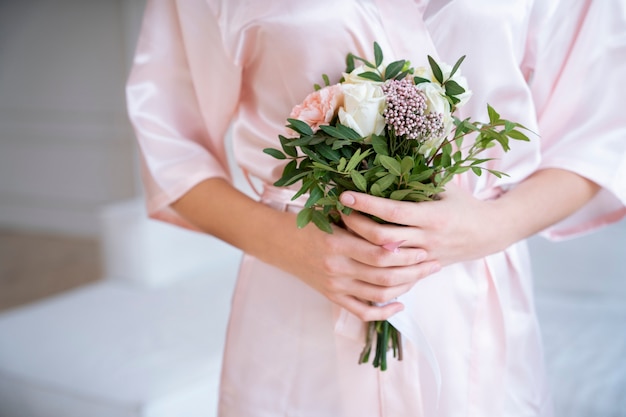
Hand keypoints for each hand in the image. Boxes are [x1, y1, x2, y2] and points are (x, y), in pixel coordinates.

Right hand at [270, 210, 439, 321]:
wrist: (278, 242)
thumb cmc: (306, 221)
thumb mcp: (330, 213)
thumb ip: (359, 219)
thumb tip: (397, 216)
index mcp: (337, 243)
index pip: (380, 253)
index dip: (406, 253)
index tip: (424, 246)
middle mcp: (337, 267)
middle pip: (385, 275)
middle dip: (414, 270)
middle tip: (433, 262)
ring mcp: (335, 285)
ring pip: (378, 293)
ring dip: (405, 287)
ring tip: (422, 277)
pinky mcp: (332, 296)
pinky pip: (362, 311)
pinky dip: (384, 312)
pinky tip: (400, 305)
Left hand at [339, 183, 505, 266]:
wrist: (490, 234)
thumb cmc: (464, 205)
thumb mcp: (446, 187)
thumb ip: (421, 179)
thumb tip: (388, 159)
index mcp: (432, 216)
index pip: (392, 211)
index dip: (367, 204)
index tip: (345, 195)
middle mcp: (427, 238)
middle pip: (383, 238)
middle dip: (357, 226)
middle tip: (338, 214)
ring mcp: (425, 257)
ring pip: (385, 258)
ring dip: (361, 247)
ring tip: (342, 233)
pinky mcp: (424, 269)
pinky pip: (395, 274)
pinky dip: (375, 267)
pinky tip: (358, 257)